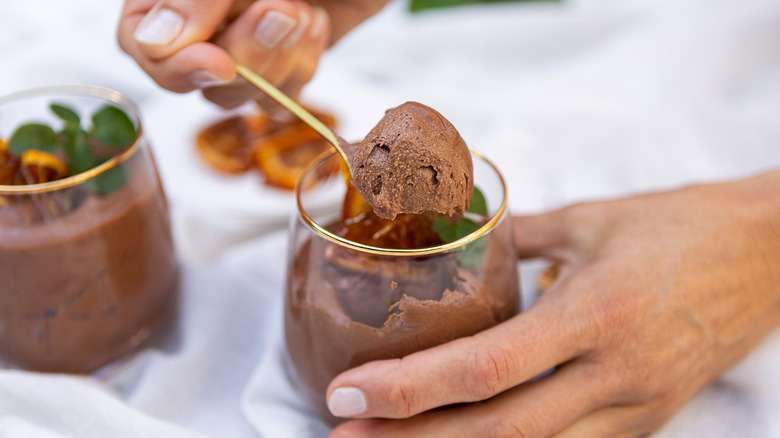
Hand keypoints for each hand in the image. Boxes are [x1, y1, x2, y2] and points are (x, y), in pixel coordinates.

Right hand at [117, 0, 390, 108]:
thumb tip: (151, 42)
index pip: (141, 44)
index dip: (177, 64)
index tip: (220, 63)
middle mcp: (205, 18)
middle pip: (196, 78)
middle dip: (247, 54)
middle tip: (284, 8)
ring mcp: (245, 41)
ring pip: (239, 94)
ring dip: (279, 58)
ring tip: (304, 8)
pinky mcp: (285, 58)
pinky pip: (280, 96)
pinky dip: (302, 66)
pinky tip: (316, 24)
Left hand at [325, 170, 779, 436]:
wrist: (769, 254)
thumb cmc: (677, 227)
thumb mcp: (588, 219)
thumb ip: (514, 236)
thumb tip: (454, 239)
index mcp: (593, 313)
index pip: (485, 368)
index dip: (410, 389)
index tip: (348, 391)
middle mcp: (612, 375)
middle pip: (497, 431)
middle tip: (342, 434)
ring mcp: (633, 409)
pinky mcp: (646, 422)